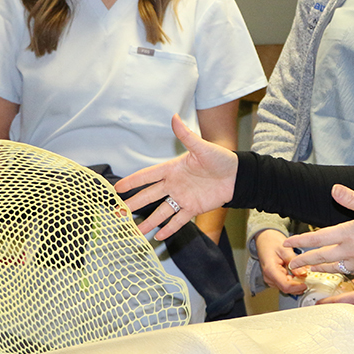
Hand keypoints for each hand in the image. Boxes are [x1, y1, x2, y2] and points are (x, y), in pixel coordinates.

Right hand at [115, 114, 237, 239]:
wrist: (237, 175)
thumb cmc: (220, 158)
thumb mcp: (202, 147)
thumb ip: (186, 136)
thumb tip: (174, 117)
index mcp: (173, 169)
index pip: (147, 176)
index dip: (132, 181)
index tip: (116, 188)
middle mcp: (174, 185)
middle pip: (149, 196)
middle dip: (134, 204)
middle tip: (118, 213)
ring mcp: (183, 197)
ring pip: (161, 211)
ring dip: (148, 221)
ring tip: (134, 231)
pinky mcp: (193, 208)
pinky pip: (179, 219)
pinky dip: (169, 228)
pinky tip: (158, 236)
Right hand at [256, 229, 305, 293]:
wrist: (265, 239)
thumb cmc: (272, 242)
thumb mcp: (285, 248)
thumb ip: (293, 261)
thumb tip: (302, 273)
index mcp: (270, 270)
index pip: (285, 285)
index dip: (297, 287)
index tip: (306, 284)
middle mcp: (269, 277)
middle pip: (287, 288)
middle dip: (299, 285)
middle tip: (309, 276)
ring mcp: (271, 279)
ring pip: (287, 287)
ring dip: (297, 283)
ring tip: (304, 272)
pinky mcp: (275, 279)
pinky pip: (286, 283)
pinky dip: (294, 280)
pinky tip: (298, 273)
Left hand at [285, 185, 353, 276]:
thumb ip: (352, 198)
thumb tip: (335, 189)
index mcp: (347, 234)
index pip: (317, 238)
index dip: (300, 240)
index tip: (287, 243)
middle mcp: (349, 251)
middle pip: (320, 257)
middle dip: (303, 260)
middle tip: (291, 264)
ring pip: (332, 268)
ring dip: (317, 269)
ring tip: (308, 270)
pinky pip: (346, 272)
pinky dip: (336, 272)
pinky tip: (336, 271)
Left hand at [321, 274, 353, 323]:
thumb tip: (342, 288)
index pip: (341, 302)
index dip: (327, 304)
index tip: (319, 304)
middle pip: (345, 315)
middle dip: (333, 314)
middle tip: (323, 313)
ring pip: (353, 322)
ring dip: (343, 319)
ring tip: (335, 318)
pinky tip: (351, 322)